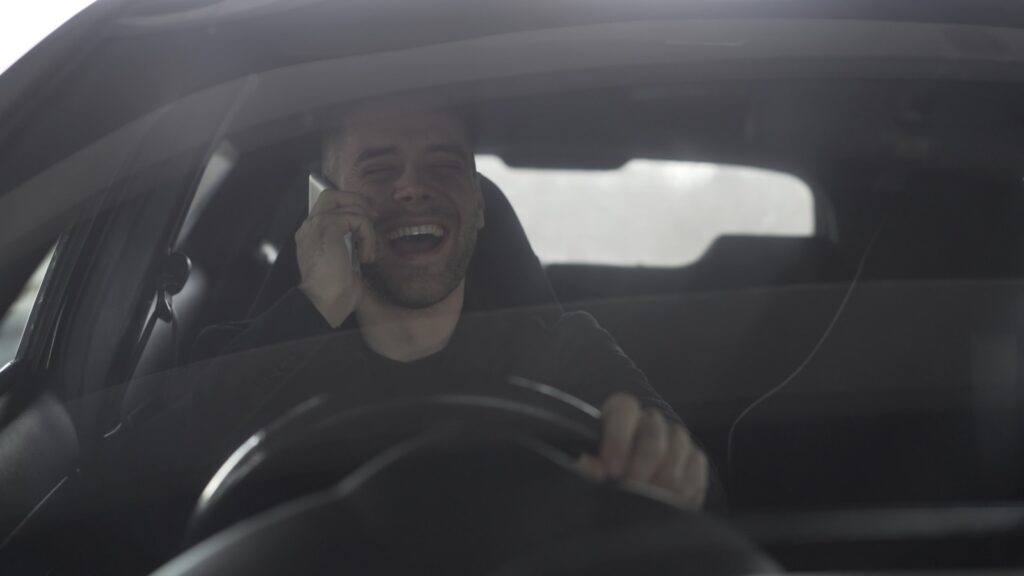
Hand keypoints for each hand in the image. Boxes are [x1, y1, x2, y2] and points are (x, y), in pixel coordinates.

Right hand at [295, 189, 376, 326]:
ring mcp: (316, 224)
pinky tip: (366, 256)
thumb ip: (348, 246)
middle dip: (356, 202)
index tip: (368, 224)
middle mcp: (309, 227)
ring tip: (368, 252)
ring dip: (367, 227)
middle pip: (332, 195)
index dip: (350, 210)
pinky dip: (367, 235)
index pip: (329, 209)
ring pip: (348, 205)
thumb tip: (365, 240)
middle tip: (373, 218)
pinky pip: (356, 218)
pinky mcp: (328, 226)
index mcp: (311, 236)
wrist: (324, 303)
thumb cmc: (335, 293)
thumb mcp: (344, 264)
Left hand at [578, 393, 708, 509]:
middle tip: (633, 487)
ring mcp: (675, 438)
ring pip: (677, 447)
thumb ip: (588, 468)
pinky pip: (696, 467)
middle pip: (653, 431)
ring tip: (650, 500)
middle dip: (643, 463)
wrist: (629, 498)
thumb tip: (593, 468)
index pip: (623, 408)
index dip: (618, 438)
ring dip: (663, 478)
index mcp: (619, 415)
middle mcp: (650, 420)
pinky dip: (684, 487)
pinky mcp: (694, 459)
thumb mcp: (590, 472)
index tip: (612, 470)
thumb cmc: (604, 478)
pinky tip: (670, 502)